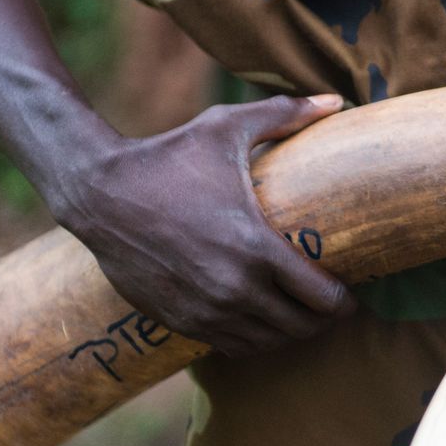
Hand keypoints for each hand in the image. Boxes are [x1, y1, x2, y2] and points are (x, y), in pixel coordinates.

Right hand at [48, 94, 354, 356]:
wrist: (98, 193)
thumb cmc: (167, 157)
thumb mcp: (226, 128)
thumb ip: (285, 114)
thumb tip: (335, 100)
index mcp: (255, 247)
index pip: (320, 297)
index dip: (342, 301)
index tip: (348, 294)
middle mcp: (233, 288)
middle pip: (300, 327)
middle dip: (321, 320)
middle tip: (329, 307)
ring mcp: (205, 310)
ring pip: (267, 343)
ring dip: (288, 333)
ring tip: (296, 315)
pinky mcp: (179, 320)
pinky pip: (231, 346)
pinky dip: (252, 339)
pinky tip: (258, 321)